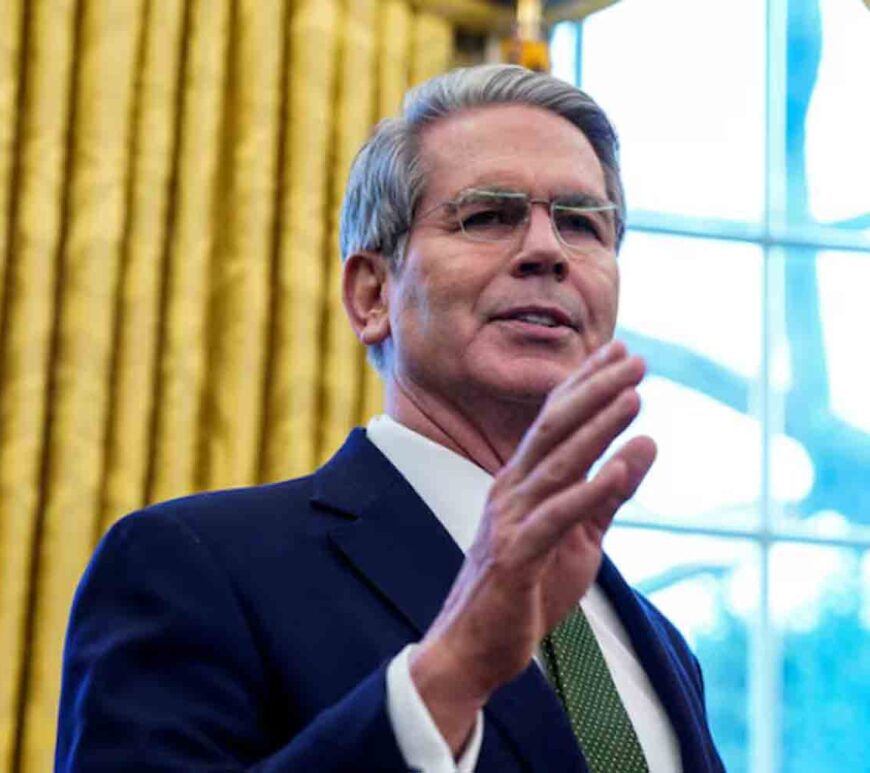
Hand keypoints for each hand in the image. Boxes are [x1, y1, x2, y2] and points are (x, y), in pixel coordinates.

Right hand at [409, 341, 656, 752]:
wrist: (475, 647)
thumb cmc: (527, 589)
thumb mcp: (580, 537)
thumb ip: (610, 493)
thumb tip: (648, 443)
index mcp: (522, 481)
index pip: (555, 421)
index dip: (587, 384)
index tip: (620, 353)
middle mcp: (511, 489)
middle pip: (555, 429)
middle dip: (595, 390)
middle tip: (634, 358)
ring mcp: (510, 520)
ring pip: (557, 463)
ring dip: (596, 428)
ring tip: (633, 397)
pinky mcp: (516, 556)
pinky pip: (556, 518)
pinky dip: (590, 492)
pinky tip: (621, 468)